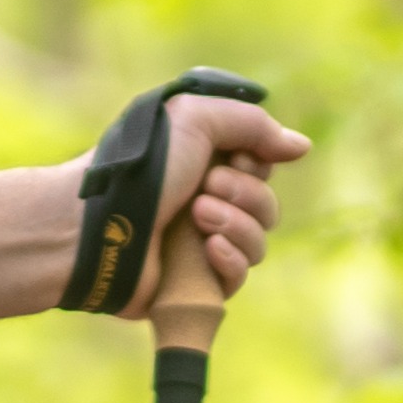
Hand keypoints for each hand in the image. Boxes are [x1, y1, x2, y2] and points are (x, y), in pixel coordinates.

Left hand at [133, 93, 310, 310]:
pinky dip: (230, 259)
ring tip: (197, 217)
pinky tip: (208, 250)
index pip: (263, 166)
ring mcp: (202, 244)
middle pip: (267, 203)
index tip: (231, 157)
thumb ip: (254, 126)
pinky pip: (239, 275)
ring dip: (236, 224)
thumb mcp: (197, 119)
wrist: (101, 226)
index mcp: (207, 163)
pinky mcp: (196, 283)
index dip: (256, 162)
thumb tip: (301, 146)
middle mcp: (208, 202)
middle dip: (245, 193)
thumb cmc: (142, 168)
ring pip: (259, 240)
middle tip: (204, 189)